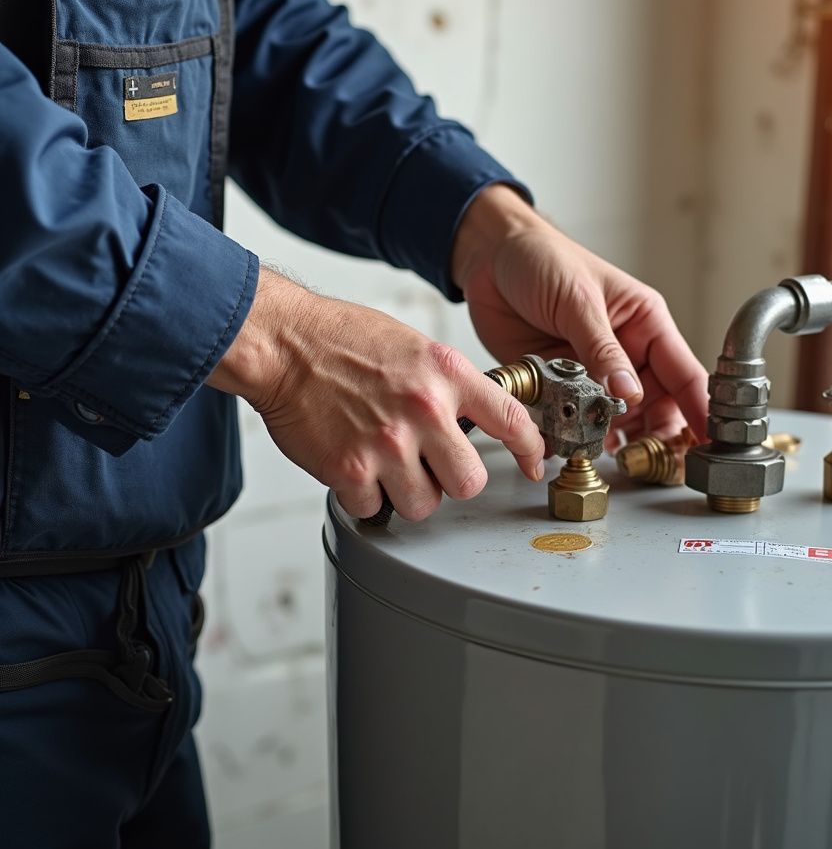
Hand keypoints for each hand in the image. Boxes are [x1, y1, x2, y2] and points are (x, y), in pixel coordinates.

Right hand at [208, 268, 545, 520]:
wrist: (283, 342)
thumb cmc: (341, 339)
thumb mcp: (413, 347)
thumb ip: (446, 385)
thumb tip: (469, 420)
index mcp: (446, 373)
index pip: (509, 419)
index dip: (529, 449)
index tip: (533, 464)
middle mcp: (424, 409)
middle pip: (470, 483)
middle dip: (452, 482)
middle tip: (430, 467)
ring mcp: (388, 442)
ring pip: (424, 506)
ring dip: (407, 495)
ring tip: (386, 467)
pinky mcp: (350, 468)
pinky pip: (374, 509)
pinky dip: (364, 498)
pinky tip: (354, 470)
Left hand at [452, 186, 708, 446]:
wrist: (487, 257)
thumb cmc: (542, 257)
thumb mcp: (578, 300)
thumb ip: (602, 350)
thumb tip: (629, 393)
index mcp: (645, 323)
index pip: (684, 373)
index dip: (700, 409)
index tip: (710, 441)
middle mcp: (624, 353)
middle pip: (654, 407)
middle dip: (654, 435)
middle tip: (647, 459)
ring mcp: (591, 372)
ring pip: (614, 419)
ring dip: (612, 438)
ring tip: (609, 454)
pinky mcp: (558, 385)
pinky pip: (573, 418)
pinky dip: (572, 434)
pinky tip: (571, 444)